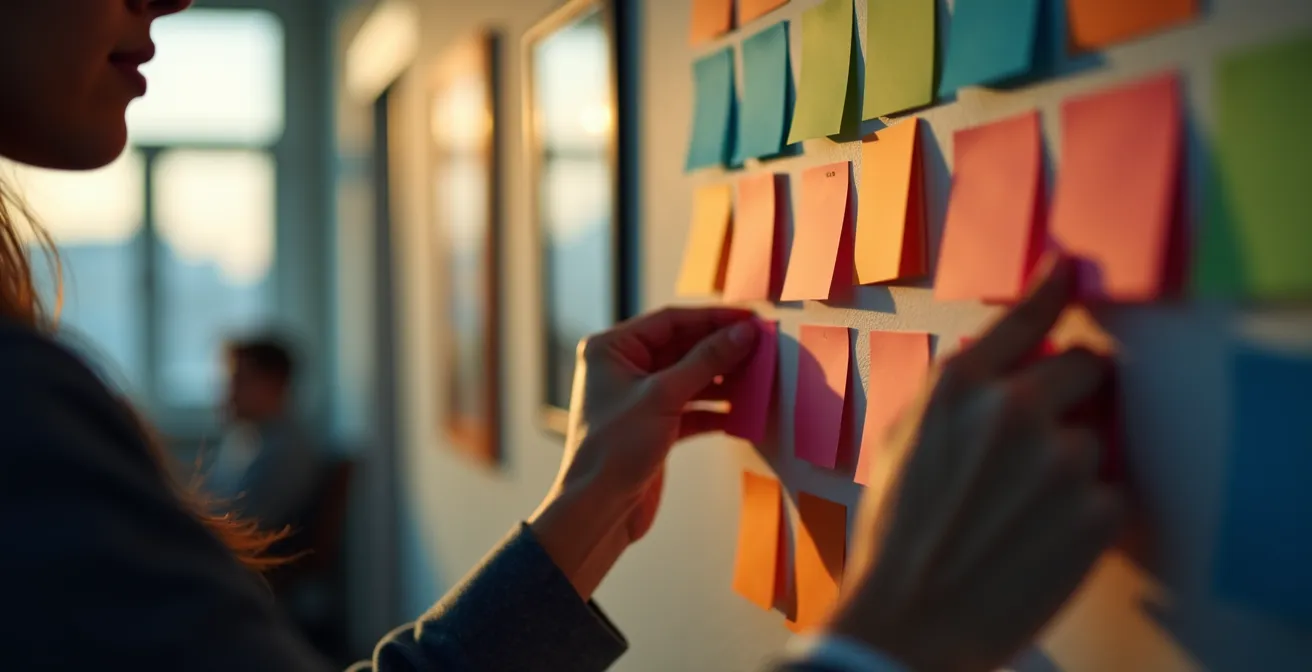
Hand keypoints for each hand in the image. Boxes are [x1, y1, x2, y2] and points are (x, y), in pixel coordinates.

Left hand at [529, 307, 759, 598]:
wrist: (598, 510)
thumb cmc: (615, 449)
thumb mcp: (664, 397)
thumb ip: (706, 361)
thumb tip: (744, 333)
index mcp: (611, 348)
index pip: (671, 321)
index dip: (713, 318)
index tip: (751, 320)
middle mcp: (623, 367)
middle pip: (683, 347)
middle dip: (722, 348)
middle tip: (762, 346)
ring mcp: (639, 397)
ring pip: (690, 377)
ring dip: (723, 379)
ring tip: (759, 376)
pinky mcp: (654, 425)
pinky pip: (691, 407)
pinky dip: (716, 408)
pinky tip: (743, 410)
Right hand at [827, 256, 1125, 671]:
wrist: (910, 620)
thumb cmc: (895, 534)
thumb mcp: (901, 441)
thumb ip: (956, 395)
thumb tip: (1001, 369)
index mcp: (957, 387)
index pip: (1023, 318)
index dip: (1053, 288)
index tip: (1070, 267)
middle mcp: (1013, 408)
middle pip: (1086, 368)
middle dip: (1073, 393)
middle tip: (1040, 441)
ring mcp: (1062, 458)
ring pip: (1094, 440)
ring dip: (1071, 466)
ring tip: (1022, 513)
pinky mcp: (1098, 511)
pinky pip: (1109, 493)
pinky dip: (1085, 514)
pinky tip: (1039, 541)